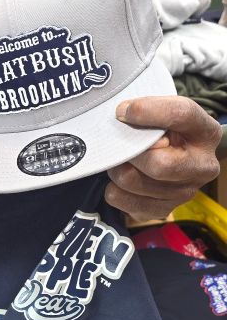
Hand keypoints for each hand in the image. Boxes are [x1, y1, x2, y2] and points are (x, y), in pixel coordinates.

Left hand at [105, 96, 221, 221]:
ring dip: (117, 167)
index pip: (181, 115)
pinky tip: (124, 176)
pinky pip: (119, 198)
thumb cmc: (165, 131)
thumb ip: (149, 110)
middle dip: (130, 151)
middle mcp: (202, 167)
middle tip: (123, 143)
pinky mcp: (161, 210)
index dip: (148, 111)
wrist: (173, 157)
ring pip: (131, 180)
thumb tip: (121, 114)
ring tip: (123, 159)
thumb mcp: (166, 114)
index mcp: (206, 133)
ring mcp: (184, 193)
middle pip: (157, 163)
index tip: (123, 111)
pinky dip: (112, 186)